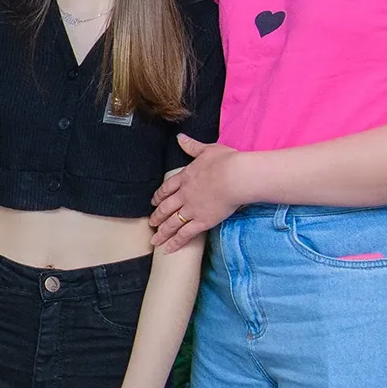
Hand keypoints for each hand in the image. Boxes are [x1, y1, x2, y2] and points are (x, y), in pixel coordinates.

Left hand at [150, 136, 239, 251]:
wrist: (235, 177)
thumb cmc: (226, 161)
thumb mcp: (207, 149)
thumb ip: (192, 146)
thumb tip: (180, 137)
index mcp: (185, 177)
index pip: (167, 188)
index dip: (159, 196)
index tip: (153, 202)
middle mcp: (184, 195)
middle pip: (166, 208)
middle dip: (157, 217)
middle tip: (150, 223)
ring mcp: (191, 209)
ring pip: (172, 223)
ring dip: (162, 233)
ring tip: (154, 241)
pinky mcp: (201, 222)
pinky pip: (184, 235)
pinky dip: (175, 242)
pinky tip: (167, 249)